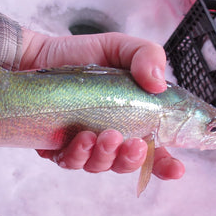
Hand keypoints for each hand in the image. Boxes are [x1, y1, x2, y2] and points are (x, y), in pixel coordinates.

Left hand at [20, 29, 184, 179]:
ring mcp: (84, 145)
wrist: (39, 55)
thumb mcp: (120, 47)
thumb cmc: (83, 54)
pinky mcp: (57, 147)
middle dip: (132, 160)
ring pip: (99, 165)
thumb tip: (158, 84)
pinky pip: (69, 162)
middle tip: (133, 144)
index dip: (167, 164)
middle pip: (126, 163)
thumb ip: (147, 56)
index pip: (155, 150)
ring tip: (106, 136)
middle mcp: (110, 138)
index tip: (177, 169)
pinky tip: (83, 139)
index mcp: (132, 120)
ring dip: (106, 156)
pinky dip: (78, 155)